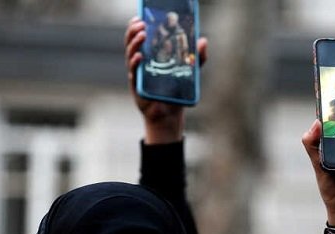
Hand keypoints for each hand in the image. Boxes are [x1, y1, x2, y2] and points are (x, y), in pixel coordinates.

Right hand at [124, 16, 207, 143]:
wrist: (171, 114)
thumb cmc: (176, 91)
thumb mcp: (190, 72)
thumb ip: (197, 57)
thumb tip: (203, 40)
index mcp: (149, 58)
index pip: (139, 39)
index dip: (136, 28)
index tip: (139, 17)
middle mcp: (140, 65)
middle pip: (131, 44)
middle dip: (134, 32)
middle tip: (141, 24)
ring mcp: (137, 75)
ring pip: (131, 56)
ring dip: (135, 44)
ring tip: (142, 35)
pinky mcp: (138, 87)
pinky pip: (134, 74)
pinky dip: (136, 64)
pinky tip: (140, 57)